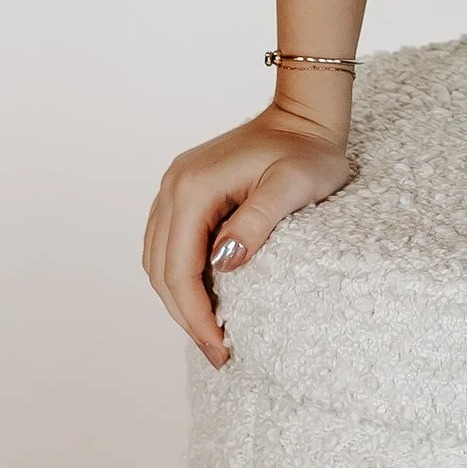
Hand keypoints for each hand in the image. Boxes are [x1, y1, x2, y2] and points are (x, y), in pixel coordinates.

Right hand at [142, 107, 358, 365]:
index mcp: (193, 187)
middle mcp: (173, 186)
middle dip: (186, 316)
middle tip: (217, 352)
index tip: (220, 348)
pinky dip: (181, 276)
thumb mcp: (294, 186)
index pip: (179, 268)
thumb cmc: (307, 150)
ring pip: (159, 259)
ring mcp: (175, 187)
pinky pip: (170, 243)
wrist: (304, 114)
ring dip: (179, 299)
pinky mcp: (186, 191)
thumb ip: (258, 222)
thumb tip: (223, 263)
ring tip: (210, 333)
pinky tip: (206, 296)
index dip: (196, 315)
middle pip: (161, 269)